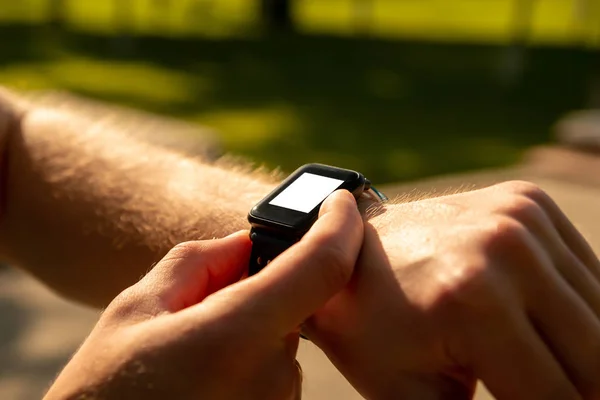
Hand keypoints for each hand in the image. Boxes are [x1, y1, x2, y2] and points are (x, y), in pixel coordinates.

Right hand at [44, 190, 362, 399]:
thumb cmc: (104, 390)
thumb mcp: (136, 309)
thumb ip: (199, 264)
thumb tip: (244, 245)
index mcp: (237, 335)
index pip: (321, 266)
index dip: (339, 226)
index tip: (340, 203)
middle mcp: (272, 376)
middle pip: (293, 303)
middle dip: (260, 289)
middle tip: (205, 304)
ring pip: (283, 341)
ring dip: (252, 330)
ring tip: (195, 355)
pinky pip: (276, 374)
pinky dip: (251, 360)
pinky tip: (206, 377)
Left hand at [306, 181, 599, 398]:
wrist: (351, 249)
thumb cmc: (369, 328)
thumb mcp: (408, 395)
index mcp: (474, 302)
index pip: (557, 398)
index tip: (515, 398)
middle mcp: (507, 248)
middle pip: (593, 361)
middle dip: (572, 391)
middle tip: (526, 386)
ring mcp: (522, 216)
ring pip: (599, 320)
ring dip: (576, 354)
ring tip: (526, 359)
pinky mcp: (530, 201)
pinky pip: (587, 276)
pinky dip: (572, 311)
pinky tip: (532, 319)